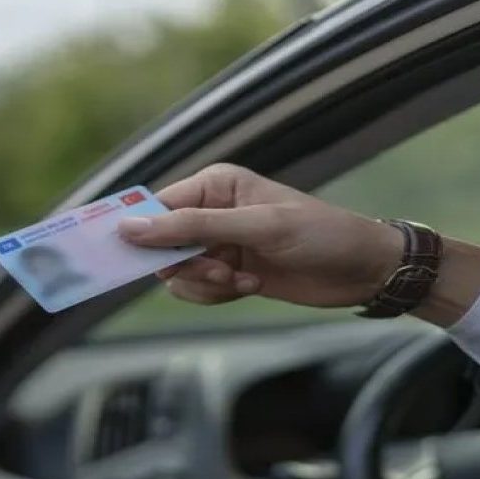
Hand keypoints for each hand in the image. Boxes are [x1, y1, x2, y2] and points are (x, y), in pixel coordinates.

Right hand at [116, 164, 479, 324]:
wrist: (364, 270)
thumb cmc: (320, 234)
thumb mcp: (258, 227)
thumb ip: (193, 228)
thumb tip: (132, 229)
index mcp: (213, 185)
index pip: (156, 207)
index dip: (138, 232)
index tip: (115, 256)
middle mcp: (210, 211)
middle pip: (161, 245)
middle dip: (184, 266)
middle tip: (219, 272)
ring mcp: (219, 243)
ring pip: (177, 273)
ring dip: (205, 284)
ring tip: (242, 279)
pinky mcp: (230, 272)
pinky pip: (198, 289)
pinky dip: (218, 294)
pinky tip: (252, 285)